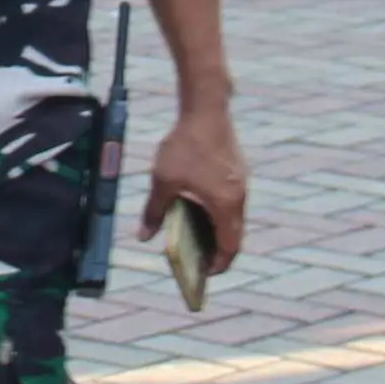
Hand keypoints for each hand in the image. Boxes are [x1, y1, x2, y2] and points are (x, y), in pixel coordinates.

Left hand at [137, 102, 247, 273]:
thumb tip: (143, 236)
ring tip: (192, 238)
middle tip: (197, 262)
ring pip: (232, 217)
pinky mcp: (236, 171)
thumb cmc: (186, 146)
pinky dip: (217, 212)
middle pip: (233, 235)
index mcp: (226, 205)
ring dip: (216, 230)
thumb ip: (154, 211)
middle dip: (216, 250)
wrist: (206, 108)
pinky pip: (230, 201)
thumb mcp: (163, 181)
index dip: (218, 264)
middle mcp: (239, 197)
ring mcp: (241, 183)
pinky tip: (194, 208)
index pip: (229, 247)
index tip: (204, 275)